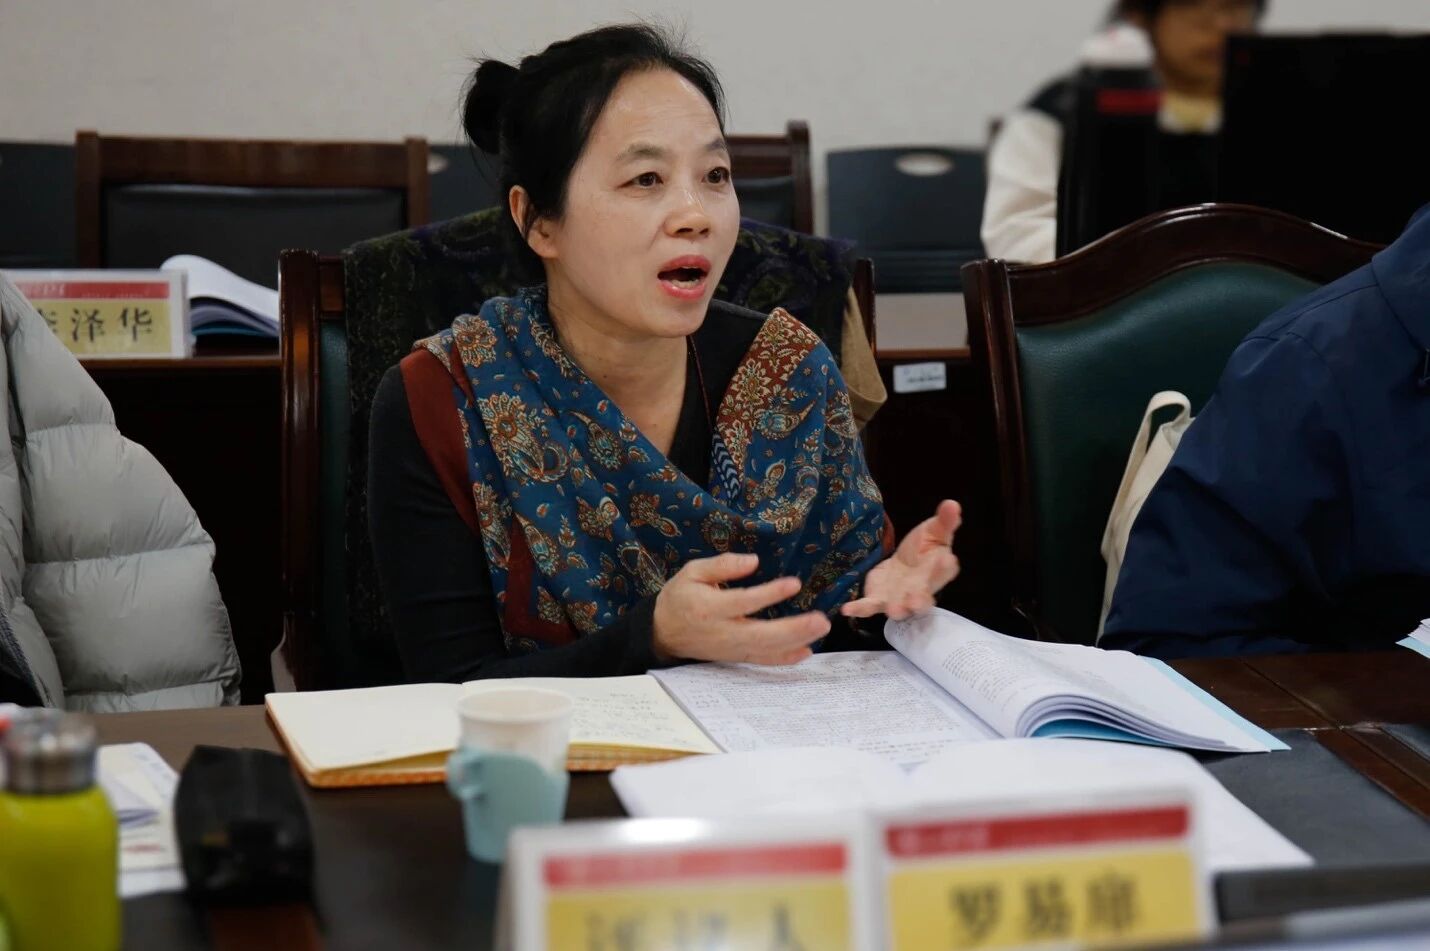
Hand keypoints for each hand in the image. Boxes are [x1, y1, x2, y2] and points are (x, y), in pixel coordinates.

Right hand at [653, 553, 829, 664]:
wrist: (663, 632)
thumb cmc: (680, 597)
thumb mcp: (692, 572)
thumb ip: (722, 565)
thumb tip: (753, 561)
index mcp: (709, 607)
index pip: (743, 602)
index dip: (770, 594)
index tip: (794, 583)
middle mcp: (722, 632)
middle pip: (760, 634)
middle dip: (793, 628)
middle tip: (820, 619)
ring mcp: (730, 648)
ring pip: (766, 649)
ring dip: (796, 641)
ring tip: (821, 628)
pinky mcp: (735, 656)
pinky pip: (762, 660)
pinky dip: (785, 659)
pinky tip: (806, 651)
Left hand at [840, 499, 961, 619]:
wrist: (905, 562)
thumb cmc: (924, 547)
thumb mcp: (934, 530)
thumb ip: (944, 521)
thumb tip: (953, 504)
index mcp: (938, 570)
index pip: (945, 569)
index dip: (945, 566)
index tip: (946, 560)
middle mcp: (921, 589)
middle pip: (923, 597)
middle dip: (919, 600)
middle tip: (916, 602)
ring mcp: (900, 598)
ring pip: (899, 607)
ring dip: (896, 609)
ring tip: (893, 610)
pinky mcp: (879, 599)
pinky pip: (870, 606)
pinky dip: (860, 609)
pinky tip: (848, 609)